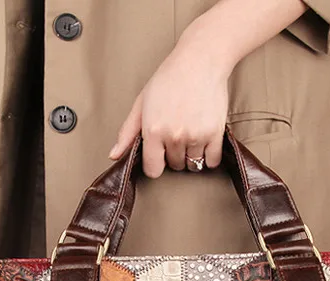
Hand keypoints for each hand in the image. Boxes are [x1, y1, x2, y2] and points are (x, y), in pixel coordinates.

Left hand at [108, 22, 232, 177]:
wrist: (200, 60)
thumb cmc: (169, 78)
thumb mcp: (142, 103)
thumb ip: (127, 132)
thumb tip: (114, 156)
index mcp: (153, 130)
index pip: (153, 170)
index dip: (156, 163)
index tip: (160, 153)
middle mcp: (174, 136)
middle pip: (175, 166)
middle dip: (174, 155)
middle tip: (177, 133)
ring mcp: (196, 136)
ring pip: (193, 165)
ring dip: (191, 155)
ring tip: (191, 134)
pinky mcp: (215, 134)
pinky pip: (212, 161)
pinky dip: (209, 156)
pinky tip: (205, 140)